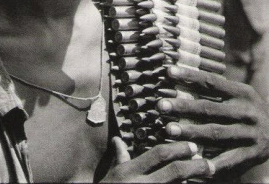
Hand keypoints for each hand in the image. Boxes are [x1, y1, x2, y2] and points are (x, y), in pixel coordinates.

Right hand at [101, 138, 215, 182]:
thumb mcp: (111, 176)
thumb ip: (119, 159)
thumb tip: (118, 140)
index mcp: (129, 172)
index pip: (159, 154)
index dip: (178, 148)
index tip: (192, 147)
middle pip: (175, 171)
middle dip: (195, 166)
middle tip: (208, 163)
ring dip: (194, 182)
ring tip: (207, 176)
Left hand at [157, 66, 268, 176]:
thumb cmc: (248, 109)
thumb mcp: (239, 94)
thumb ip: (216, 87)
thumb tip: (183, 74)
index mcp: (241, 93)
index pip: (212, 82)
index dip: (190, 76)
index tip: (168, 71)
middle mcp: (246, 111)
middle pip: (210, 109)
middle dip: (184, 107)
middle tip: (161, 105)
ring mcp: (249, 134)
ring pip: (216, 133)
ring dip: (191, 132)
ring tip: (169, 130)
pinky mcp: (251, 154)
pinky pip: (228, 159)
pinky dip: (211, 161)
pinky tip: (193, 161)